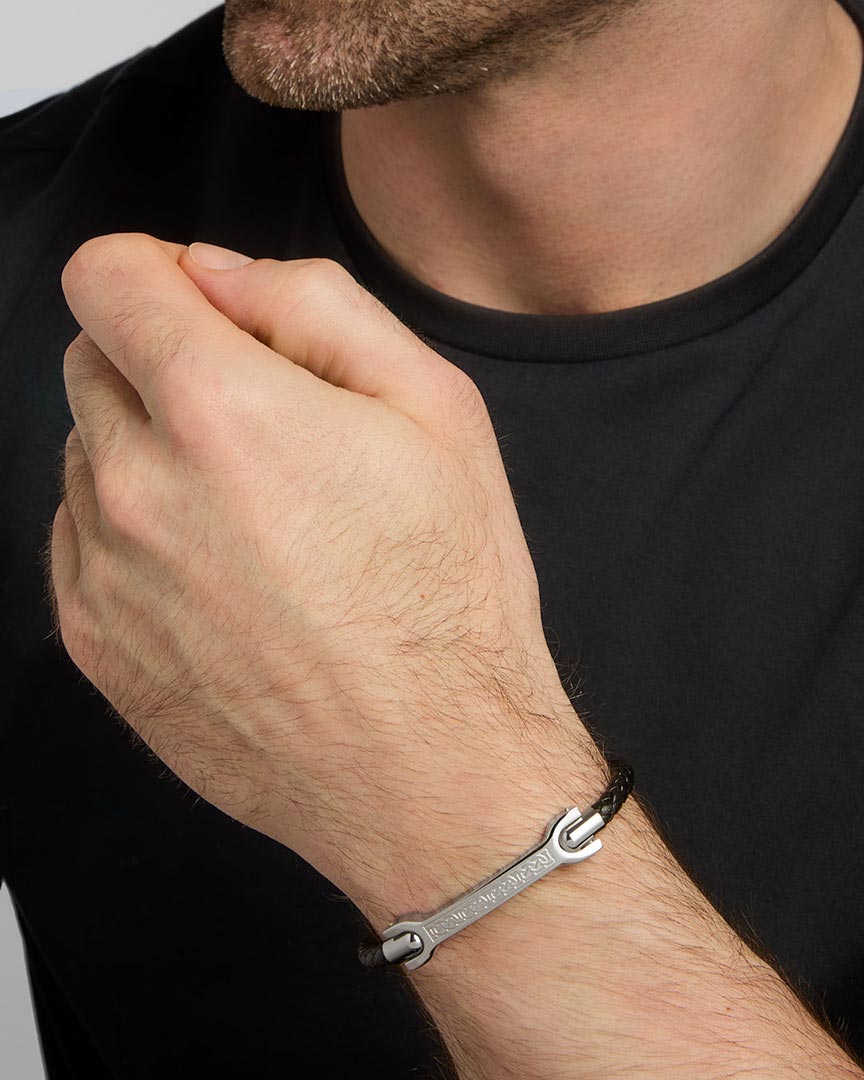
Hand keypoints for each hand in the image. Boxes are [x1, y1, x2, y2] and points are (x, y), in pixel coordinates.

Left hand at [48, 234, 596, 922]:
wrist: (429, 769)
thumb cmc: (448, 599)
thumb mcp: (437, 410)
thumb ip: (316, 306)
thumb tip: (215, 275)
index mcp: (221, 411)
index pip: (106, 277)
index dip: (156, 275)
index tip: (200, 311)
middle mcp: (138, 489)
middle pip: (89, 363)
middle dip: (160, 367)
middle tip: (260, 432)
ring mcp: (104, 575)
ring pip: (84, 457)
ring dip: (148, 458)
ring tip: (253, 524)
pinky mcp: (95, 645)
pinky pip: (77, 543)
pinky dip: (132, 535)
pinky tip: (220, 579)